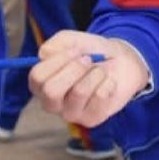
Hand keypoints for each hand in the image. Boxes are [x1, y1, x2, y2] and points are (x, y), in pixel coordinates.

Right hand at [30, 30, 149, 126]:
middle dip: (74, 69)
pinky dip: (108, 82)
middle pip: (51, 91)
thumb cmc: (92, 52)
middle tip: (88, 60)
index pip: (37, 77)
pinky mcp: (91, 119)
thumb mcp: (73, 40)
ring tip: (101, 70)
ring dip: (95, 73)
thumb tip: (45, 54)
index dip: (57, 61)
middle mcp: (51, 102)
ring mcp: (71, 113)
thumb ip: (56, 43)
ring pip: (79, 92)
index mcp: (41, 83)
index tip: (75, 50)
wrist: (121, 62)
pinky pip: (99, 97)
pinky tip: (108, 82)